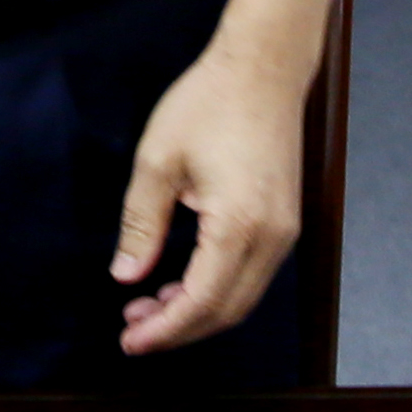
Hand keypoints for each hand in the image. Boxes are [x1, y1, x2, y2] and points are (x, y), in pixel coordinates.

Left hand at [110, 44, 305, 355]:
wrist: (262, 70)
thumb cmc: (207, 105)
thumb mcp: (157, 162)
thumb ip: (142, 225)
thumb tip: (126, 277)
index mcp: (239, 225)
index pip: (202, 301)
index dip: (166, 330)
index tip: (129, 342)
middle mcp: (273, 238)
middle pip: (228, 310)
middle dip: (179, 328)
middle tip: (132, 329)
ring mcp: (286, 232)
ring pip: (242, 296)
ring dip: (197, 310)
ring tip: (147, 309)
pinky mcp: (285, 222)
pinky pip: (250, 273)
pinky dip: (216, 288)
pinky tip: (180, 283)